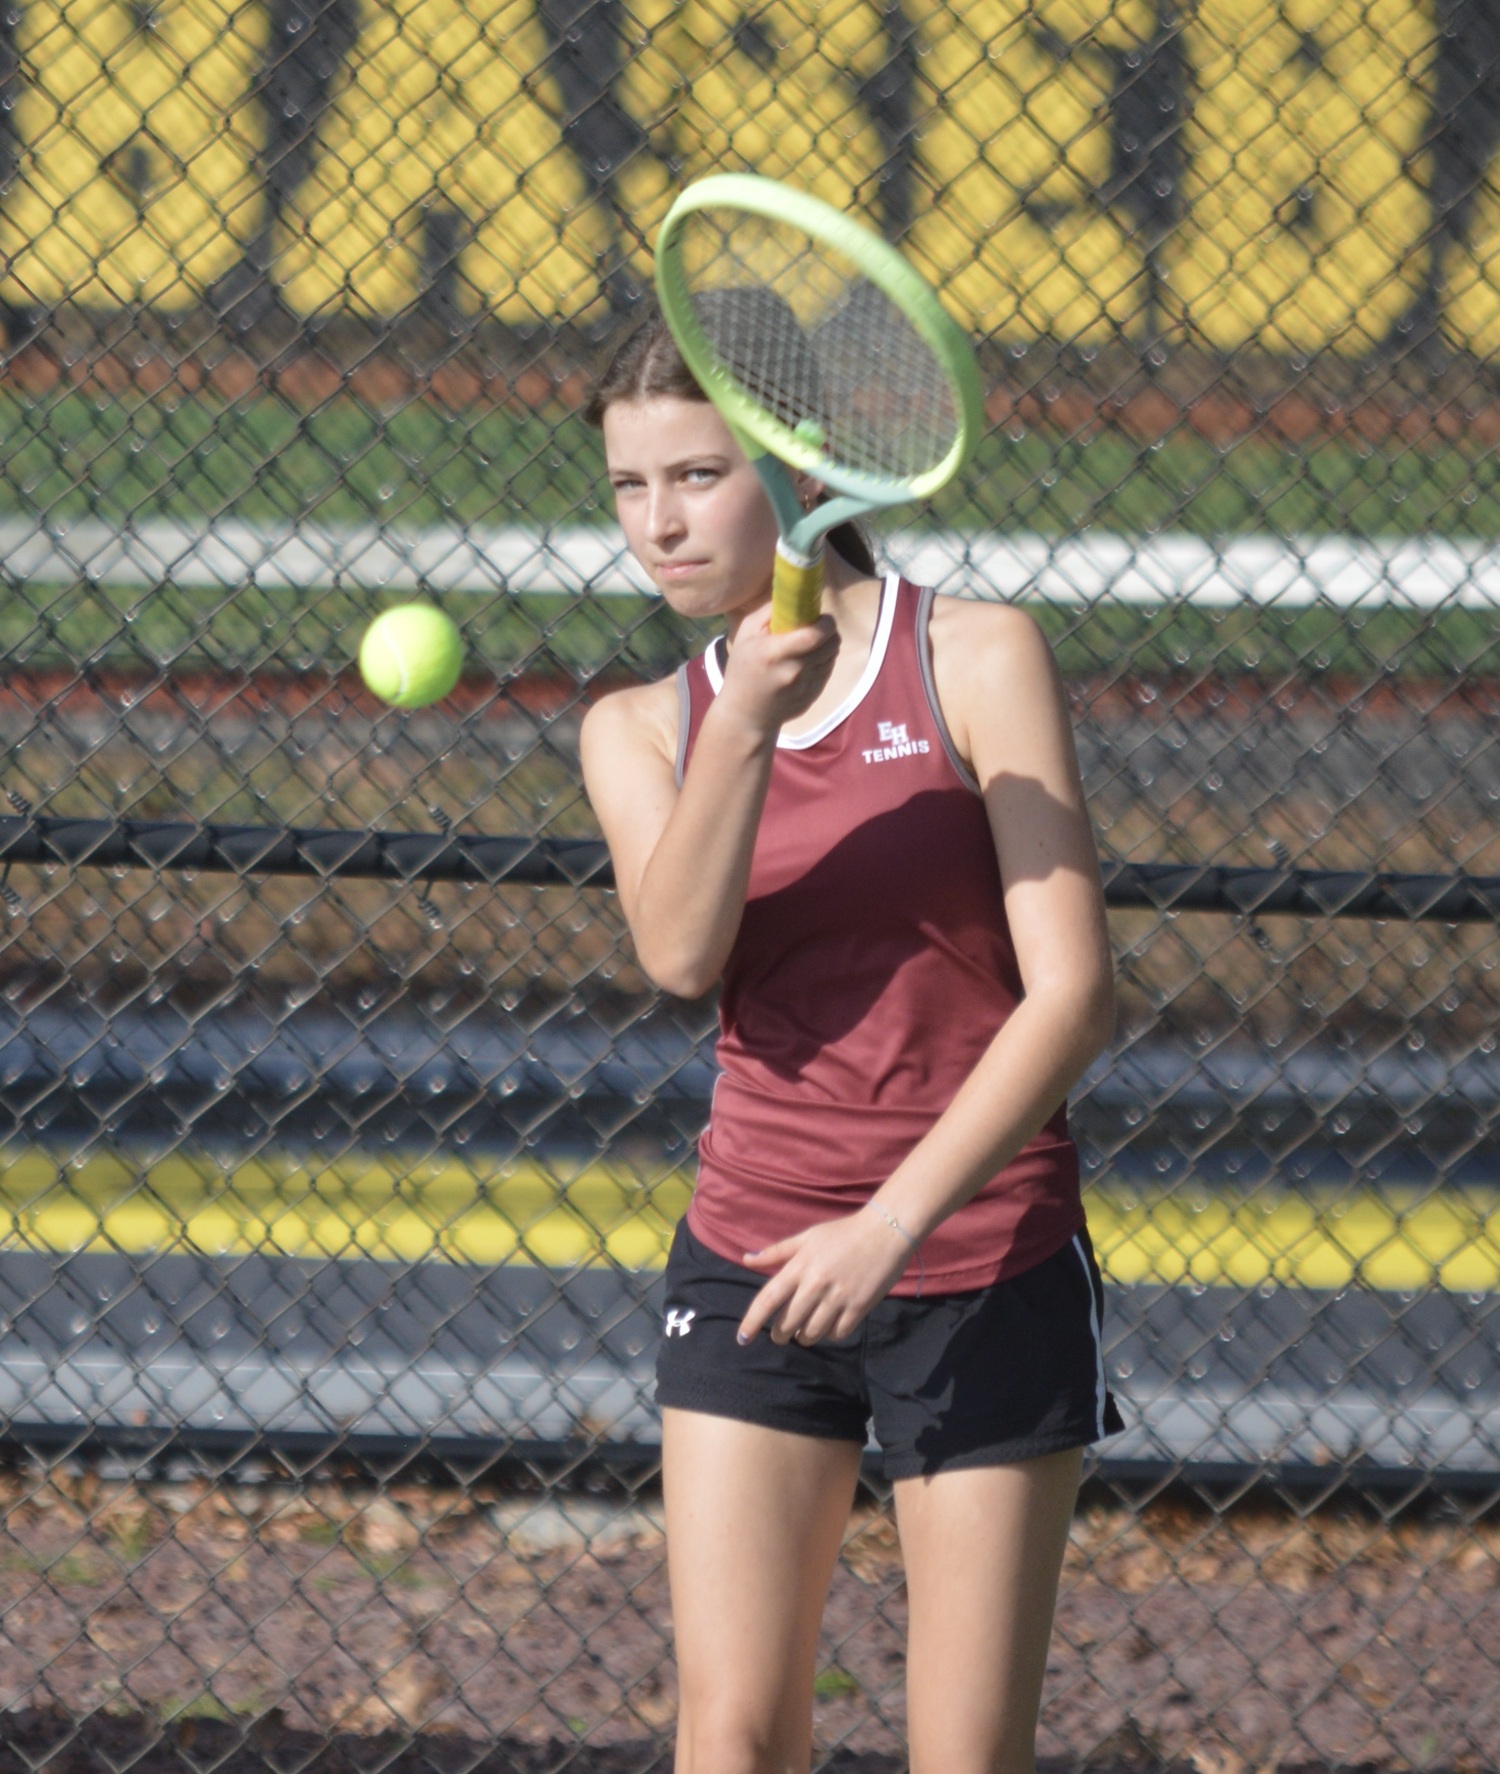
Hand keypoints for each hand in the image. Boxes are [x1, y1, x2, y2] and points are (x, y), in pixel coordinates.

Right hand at [716, 603, 839, 738]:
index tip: (821, 616)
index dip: (826, 622)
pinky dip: (822, 661)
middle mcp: (793, 671)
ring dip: (827, 645)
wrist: (745, 715)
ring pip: (832, 656)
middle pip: (831, 643)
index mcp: (774, 653)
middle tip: (817, 626)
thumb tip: (795, 593)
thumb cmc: (743, 669)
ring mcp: (805, 686)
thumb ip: (770, 611)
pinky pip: (828, 670)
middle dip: (829, 630)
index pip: (815, 634)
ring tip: (809, 644)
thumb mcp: (746, 634)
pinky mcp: (813, 696)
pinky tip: (806, 662)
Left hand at [737, 1207, 914, 1346]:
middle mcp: (815, 1284)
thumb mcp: (807, 1237)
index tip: (741, 1338)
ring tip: (804, 1331)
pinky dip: (830, 1334)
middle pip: (787, 1323)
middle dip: (779, 1334)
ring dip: (804, 1337)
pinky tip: (829, 1325)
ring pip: (811, 1333)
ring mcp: (838, 1298)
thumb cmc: (843, 1233)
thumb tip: (747, 1259)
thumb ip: (777, 1252)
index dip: (751, 1321)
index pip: (767, 1299)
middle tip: (780, 1335)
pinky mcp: (859, 1307)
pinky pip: (837, 1334)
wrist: (886, 1232)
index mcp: (799, 1266)